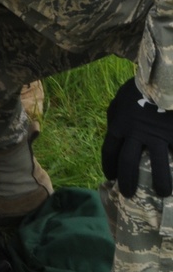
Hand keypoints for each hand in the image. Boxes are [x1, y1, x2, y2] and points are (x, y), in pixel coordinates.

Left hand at [101, 77, 172, 197]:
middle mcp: (136, 132)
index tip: (112, 177)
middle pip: (128, 163)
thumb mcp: (120, 100)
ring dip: (160, 182)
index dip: (109, 166)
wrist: (162, 76)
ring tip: (162, 194)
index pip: (109, 151)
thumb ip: (116, 117)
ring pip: (158, 164)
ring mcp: (158, 134)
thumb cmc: (139, 88)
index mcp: (119, 124)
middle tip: (129, 194)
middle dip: (128, 181)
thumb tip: (114, 131)